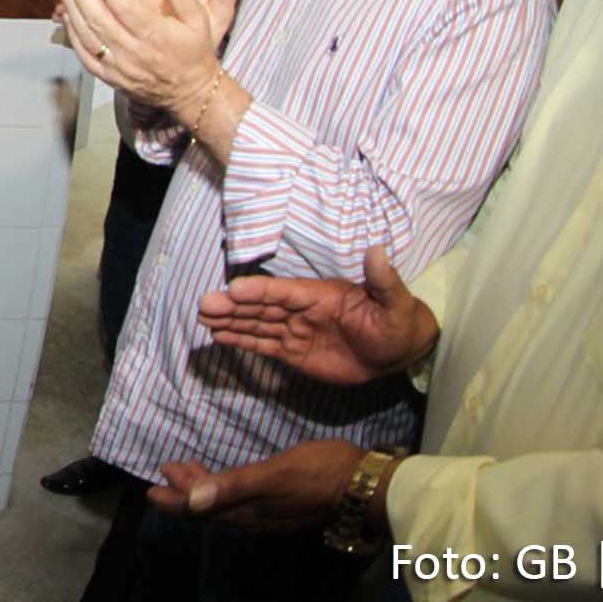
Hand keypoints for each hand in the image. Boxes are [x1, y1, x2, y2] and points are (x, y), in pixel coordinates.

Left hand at [53, 0, 239, 113]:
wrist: (189, 93)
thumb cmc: (194, 53)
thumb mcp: (200, 21)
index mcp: (156, 36)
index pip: (125, 5)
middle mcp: (134, 52)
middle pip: (99, 18)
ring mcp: (119, 67)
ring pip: (88, 36)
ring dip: (71, 9)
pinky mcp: (110, 77)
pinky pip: (85, 55)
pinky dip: (73, 34)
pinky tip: (68, 15)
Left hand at [148, 440, 365, 531]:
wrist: (364, 485)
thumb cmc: (319, 473)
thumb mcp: (274, 475)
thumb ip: (233, 486)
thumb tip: (190, 502)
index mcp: (248, 511)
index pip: (199, 511)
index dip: (173, 503)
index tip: (150, 490)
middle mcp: (255, 516)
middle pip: (209, 509)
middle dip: (184, 492)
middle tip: (166, 471)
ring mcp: (270, 511)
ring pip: (225, 503)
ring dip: (203, 487)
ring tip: (186, 469)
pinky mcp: (282, 502)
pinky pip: (242, 498)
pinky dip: (225, 486)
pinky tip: (229, 475)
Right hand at [196, 246, 438, 385]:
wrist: (399, 351)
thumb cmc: (398, 322)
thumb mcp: (396, 302)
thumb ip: (384, 280)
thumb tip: (378, 249)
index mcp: (321, 294)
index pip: (285, 291)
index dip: (260, 290)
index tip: (234, 290)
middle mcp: (302, 310)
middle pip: (263, 306)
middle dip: (234, 306)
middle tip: (205, 304)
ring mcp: (296, 330)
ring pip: (257, 324)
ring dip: (231, 322)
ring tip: (204, 318)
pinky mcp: (295, 352)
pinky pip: (264, 345)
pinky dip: (242, 340)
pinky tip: (219, 336)